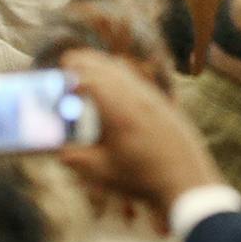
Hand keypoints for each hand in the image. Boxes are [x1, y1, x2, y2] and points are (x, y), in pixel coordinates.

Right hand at [58, 49, 222, 219]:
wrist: (186, 181)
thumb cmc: (141, 179)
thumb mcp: (101, 171)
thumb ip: (74, 157)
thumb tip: (54, 147)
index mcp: (119, 112)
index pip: (92, 79)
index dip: (73, 72)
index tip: (59, 70)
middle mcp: (138, 99)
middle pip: (109, 68)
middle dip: (87, 61)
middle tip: (69, 60)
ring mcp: (154, 100)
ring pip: (126, 72)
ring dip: (105, 66)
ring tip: (88, 66)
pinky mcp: (165, 105)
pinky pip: (139, 80)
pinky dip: (122, 75)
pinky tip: (116, 82)